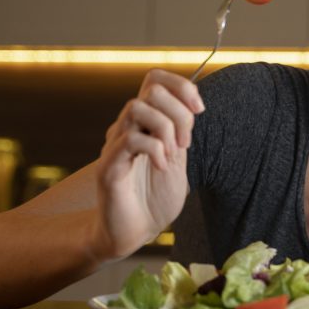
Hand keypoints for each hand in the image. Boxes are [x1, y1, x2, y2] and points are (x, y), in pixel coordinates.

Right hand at [93, 69, 204, 259]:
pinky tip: (163, 167)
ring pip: (137, 107)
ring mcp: (115, 145)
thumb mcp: (177, 156)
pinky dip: (155, 150)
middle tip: (185, 143)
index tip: (199, 109)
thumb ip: (180, 130)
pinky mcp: (108, 167)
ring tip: (174, 154)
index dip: (181, 85)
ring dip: (165, 128)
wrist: (136, 230)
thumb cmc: (156, 196)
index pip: (154, 78)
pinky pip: (130, 140)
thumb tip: (193, 103)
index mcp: (145, 122)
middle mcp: (126, 127)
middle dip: (179, 112)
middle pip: (151, 90)